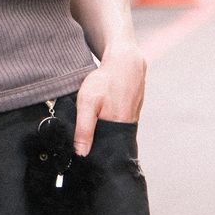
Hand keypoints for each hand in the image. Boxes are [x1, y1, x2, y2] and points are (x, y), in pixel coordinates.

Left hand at [73, 41, 146, 155]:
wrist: (125, 61)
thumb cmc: (105, 80)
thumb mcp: (87, 103)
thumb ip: (84, 129)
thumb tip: (81, 154)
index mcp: (118, 129)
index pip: (106, 151)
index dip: (94, 152)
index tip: (83, 148)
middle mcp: (128, 126)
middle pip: (111, 141)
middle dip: (98, 139)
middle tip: (89, 126)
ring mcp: (133, 118)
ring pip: (115, 130)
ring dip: (105, 127)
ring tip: (97, 116)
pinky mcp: (134, 110)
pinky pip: (120, 120)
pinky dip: (111, 117)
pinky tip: (105, 108)